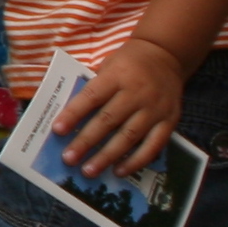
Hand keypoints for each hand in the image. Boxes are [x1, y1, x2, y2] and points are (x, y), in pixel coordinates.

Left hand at [58, 39, 187, 178]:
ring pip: (129, 136)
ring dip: (107, 156)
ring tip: (89, 170)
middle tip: (69, 158)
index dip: (73, 114)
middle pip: (108, 120)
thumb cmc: (127, 63)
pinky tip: (119, 171)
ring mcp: (155, 108)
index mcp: (117, 75)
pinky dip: (136, 160)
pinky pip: (153, 145)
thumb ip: (93, 88)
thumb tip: (69, 117)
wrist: (165, 56)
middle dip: (86, 141)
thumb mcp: (107, 66)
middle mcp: (137, 93)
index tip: (57, 130)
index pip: (91, 97)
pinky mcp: (170, 121)